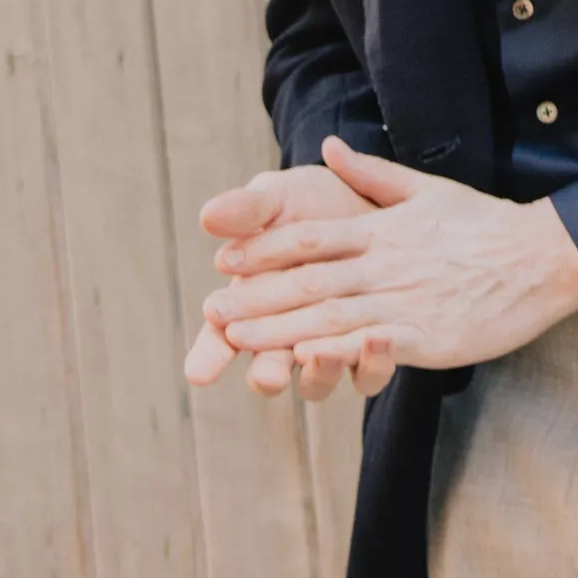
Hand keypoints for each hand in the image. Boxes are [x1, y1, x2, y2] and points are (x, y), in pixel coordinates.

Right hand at [184, 158, 395, 403]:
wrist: (373, 201)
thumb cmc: (313, 202)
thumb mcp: (279, 198)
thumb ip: (249, 210)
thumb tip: (208, 216)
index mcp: (253, 303)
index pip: (221, 339)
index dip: (209, 357)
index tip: (198, 373)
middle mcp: (288, 334)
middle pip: (268, 370)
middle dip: (267, 374)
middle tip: (268, 375)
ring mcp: (330, 344)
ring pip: (319, 380)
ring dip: (321, 373)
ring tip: (324, 355)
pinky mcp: (374, 347)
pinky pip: (370, 372)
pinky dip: (372, 364)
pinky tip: (379, 340)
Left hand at [206, 134, 577, 374]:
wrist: (543, 256)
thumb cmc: (485, 224)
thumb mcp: (426, 188)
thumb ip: (372, 174)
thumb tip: (328, 145)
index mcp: (383, 230)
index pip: (311, 239)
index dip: (265, 250)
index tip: (225, 259)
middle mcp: (386, 263)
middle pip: (309, 280)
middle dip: (256, 297)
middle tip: (210, 311)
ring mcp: (405, 300)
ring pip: (330, 314)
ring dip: (279, 329)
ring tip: (236, 339)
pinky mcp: (428, 335)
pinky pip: (373, 345)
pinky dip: (335, 352)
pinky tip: (304, 362)